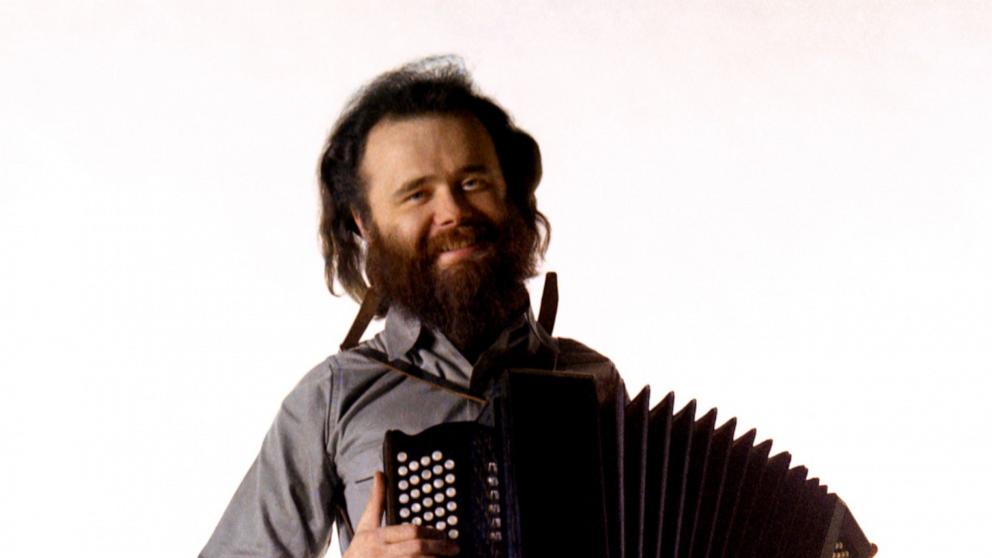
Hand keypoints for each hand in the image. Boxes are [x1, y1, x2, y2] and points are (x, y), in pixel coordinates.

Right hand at [344, 471, 459, 556]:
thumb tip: (380, 474)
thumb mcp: (365, 525)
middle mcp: (381, 553)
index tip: (444, 534)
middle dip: (438, 547)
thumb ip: (376, 501)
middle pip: (417, 548)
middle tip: (454, 548)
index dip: (430, 532)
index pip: (409, 531)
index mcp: (376, 537)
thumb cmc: (358, 550)